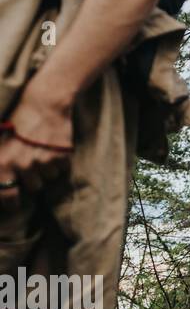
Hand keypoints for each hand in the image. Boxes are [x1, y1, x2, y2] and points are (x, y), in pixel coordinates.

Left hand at [0, 94, 73, 210]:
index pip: (7, 195)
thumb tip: (4, 184)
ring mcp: (44, 161)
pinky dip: (61, 162)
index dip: (12, 203)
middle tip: (33, 165)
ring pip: (50, 178)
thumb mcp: (0, 143)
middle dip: (34, 179)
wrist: (44, 104)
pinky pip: (63, 169)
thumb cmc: (19, 123)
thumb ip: (1, 164)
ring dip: (48, 170)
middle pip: (34, 188)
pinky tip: (54, 148)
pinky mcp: (62, 156)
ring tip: (43, 152)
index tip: (15, 204)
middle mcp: (23, 165)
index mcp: (3, 162)